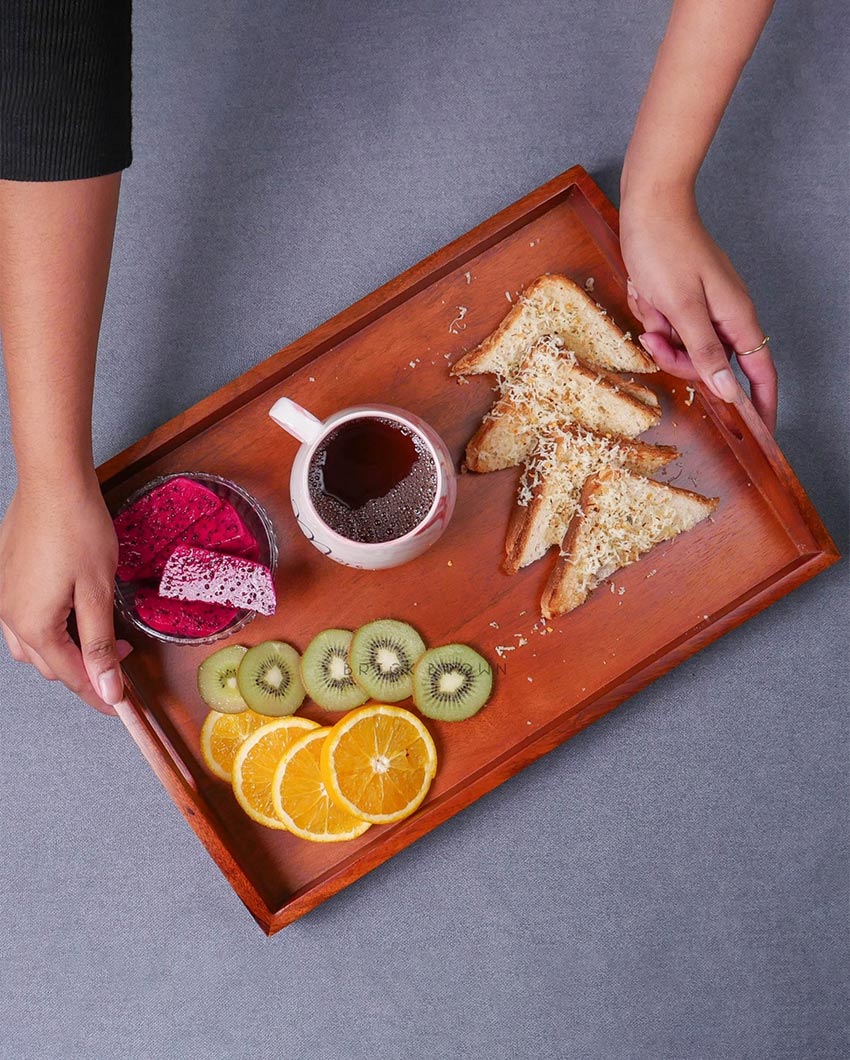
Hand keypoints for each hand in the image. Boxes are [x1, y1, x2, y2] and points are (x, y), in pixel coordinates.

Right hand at [0, 475, 130, 713]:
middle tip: (121, 659)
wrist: (53, 482)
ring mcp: (2, 597)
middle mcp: (9, 616)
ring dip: (64, 650)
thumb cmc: (78, 530)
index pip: (70, 676)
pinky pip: (23, 619)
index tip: (120, 705)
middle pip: (49, 664)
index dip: (98, 692)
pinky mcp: (5, 579)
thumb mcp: (99, 592)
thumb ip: (101, 645)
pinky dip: (50, 628)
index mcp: (33, 625)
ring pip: (32, 644)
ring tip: (100, 637)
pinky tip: (72, 613)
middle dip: (85, 669)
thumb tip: (108, 689)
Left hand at [620, 187, 777, 431]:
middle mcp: (726, 316)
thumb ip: (704, 351)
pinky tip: (645, 292)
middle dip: (678, 358)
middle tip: (655, 335)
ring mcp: (704, 308)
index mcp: (737, 318)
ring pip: (683, 348)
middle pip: (709, 365)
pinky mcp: (682, 301)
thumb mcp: (682, 307)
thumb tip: (728, 391)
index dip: (761, 405)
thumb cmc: (667, 249)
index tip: (760, 433)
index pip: (760, 373)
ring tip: (648, 303)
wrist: (649, 207)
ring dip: (660, 333)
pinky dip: (653, 315)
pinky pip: (668, 327)